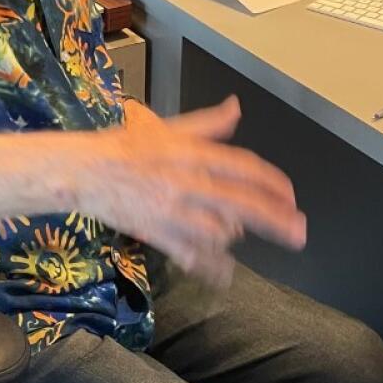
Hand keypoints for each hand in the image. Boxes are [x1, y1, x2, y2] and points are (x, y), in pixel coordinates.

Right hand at [83, 97, 305, 283]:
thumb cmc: (122, 147)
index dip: (273, 183)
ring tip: (240, 240)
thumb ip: (206, 123)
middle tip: (300, 232)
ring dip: (235, 236)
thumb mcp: (166, 127)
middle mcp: (188, 181)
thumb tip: (236, 108)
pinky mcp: (157, 233)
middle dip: (276, 219)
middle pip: (243, 202)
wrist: (83, 170)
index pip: (244, 168)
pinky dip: (211, 265)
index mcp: (192, 152)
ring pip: (220, 230)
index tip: (291, 196)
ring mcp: (173, 210)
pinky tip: (224, 273)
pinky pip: (192, 254)